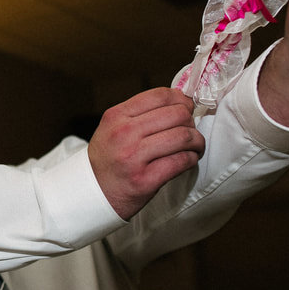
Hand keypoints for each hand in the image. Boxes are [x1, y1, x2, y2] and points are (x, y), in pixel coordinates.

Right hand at [87, 88, 203, 219]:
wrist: (92, 193)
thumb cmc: (108, 159)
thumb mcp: (112, 128)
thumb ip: (139, 114)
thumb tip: (179, 101)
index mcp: (116, 116)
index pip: (160, 96)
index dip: (181, 99)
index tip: (187, 108)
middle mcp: (124, 134)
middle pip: (176, 114)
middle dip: (191, 121)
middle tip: (191, 130)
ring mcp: (134, 157)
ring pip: (183, 136)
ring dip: (196, 141)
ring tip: (195, 146)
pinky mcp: (145, 180)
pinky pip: (181, 161)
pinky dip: (191, 158)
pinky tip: (188, 159)